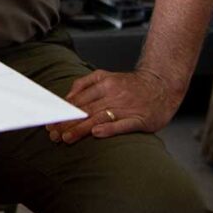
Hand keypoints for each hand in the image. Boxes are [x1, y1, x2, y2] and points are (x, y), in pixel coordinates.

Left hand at [46, 68, 177, 144]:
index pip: (79, 100)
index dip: (63, 113)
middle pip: (86, 110)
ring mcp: (127, 107)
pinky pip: (123, 125)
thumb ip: (84, 83)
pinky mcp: (140, 119)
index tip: (51, 123)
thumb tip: (67, 96)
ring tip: (66, 137)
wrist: (161, 85)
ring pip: (99, 118)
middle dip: (67, 123)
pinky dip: (109, 129)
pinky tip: (97, 134)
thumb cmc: (130, 84)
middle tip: (53, 134)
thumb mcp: (105, 76)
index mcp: (104, 83)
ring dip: (81, 129)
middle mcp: (114, 94)